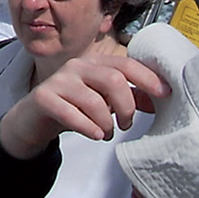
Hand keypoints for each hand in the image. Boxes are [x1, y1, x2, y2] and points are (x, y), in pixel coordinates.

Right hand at [0, 55, 169, 159]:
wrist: (33, 118)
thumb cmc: (72, 107)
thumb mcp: (103, 100)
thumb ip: (129, 96)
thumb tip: (159, 99)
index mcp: (93, 63)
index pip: (125, 63)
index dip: (147, 77)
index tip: (165, 93)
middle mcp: (76, 67)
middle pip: (113, 79)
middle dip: (126, 106)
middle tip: (126, 124)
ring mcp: (59, 80)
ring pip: (94, 100)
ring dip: (106, 123)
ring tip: (105, 132)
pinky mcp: (44, 97)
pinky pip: (72, 114)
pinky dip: (88, 127)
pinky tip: (94, 134)